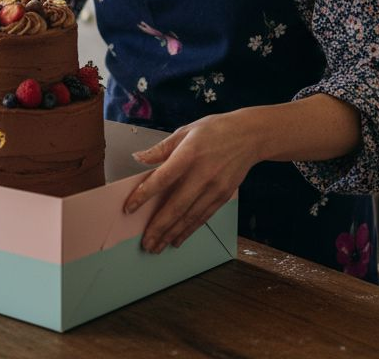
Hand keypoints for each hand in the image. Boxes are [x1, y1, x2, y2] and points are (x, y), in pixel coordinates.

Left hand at [123, 110, 259, 253]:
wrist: (250, 136)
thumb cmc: (214, 130)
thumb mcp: (185, 131)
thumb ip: (160, 148)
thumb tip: (137, 157)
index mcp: (188, 154)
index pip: (162, 178)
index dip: (144, 195)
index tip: (129, 209)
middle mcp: (202, 174)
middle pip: (177, 206)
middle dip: (158, 227)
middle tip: (145, 243)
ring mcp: (215, 187)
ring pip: (190, 216)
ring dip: (172, 234)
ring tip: (157, 247)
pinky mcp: (224, 196)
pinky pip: (204, 217)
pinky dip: (189, 230)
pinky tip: (177, 240)